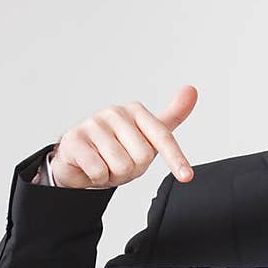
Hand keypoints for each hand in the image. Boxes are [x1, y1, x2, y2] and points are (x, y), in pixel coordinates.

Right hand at [49, 85, 197, 188]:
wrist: (77, 161)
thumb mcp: (148, 136)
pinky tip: (89, 168)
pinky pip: (99, 170)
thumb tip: (192, 90)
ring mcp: (93, 124)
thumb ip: (172, 116)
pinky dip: (96, 178)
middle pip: (142, 158)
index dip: (175, 159)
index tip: (186, 176)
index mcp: (135, 111)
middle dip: (131, 170)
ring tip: (104, 165)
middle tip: (118, 163)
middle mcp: (115, 113)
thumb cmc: (115, 149)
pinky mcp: (75, 138)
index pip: (162, 137)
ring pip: (121, 166)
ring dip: (113, 175)